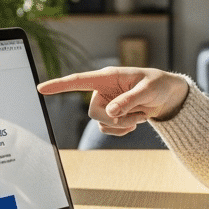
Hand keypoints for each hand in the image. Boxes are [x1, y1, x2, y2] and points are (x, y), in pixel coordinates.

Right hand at [37, 67, 188, 135]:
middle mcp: (103, 91)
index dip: (59, 85)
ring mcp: (106, 104)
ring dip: (123, 125)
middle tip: (137, 115)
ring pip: (101, 124)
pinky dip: (123, 130)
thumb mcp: (147, 90)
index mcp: (108, 77)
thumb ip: (129, 100)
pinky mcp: (112, 116)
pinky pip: (109, 130)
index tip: (41, 89)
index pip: (79, 81)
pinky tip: (136, 122)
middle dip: (115, 119)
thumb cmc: (157, 85)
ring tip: (141, 115)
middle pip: (93, 112)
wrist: (166, 96)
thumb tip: (110, 113)